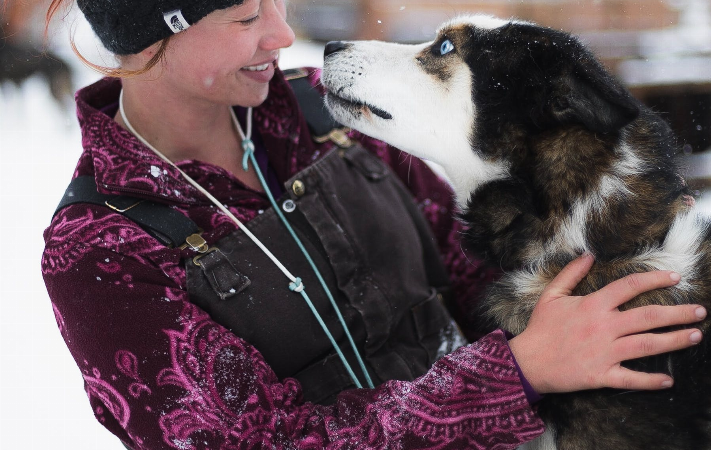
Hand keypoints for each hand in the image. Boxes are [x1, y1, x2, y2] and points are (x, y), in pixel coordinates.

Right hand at [508, 253, 705, 393]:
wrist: (527, 362)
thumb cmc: (540, 328)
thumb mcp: (551, 295)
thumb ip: (570, 273)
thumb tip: (589, 255)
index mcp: (593, 305)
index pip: (630, 286)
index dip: (654, 280)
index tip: (675, 278)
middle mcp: (603, 327)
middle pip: (648, 316)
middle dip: (678, 312)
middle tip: (700, 311)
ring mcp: (604, 352)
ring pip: (647, 344)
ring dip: (674, 340)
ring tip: (695, 336)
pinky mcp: (601, 375)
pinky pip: (631, 378)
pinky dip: (650, 380)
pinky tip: (668, 380)